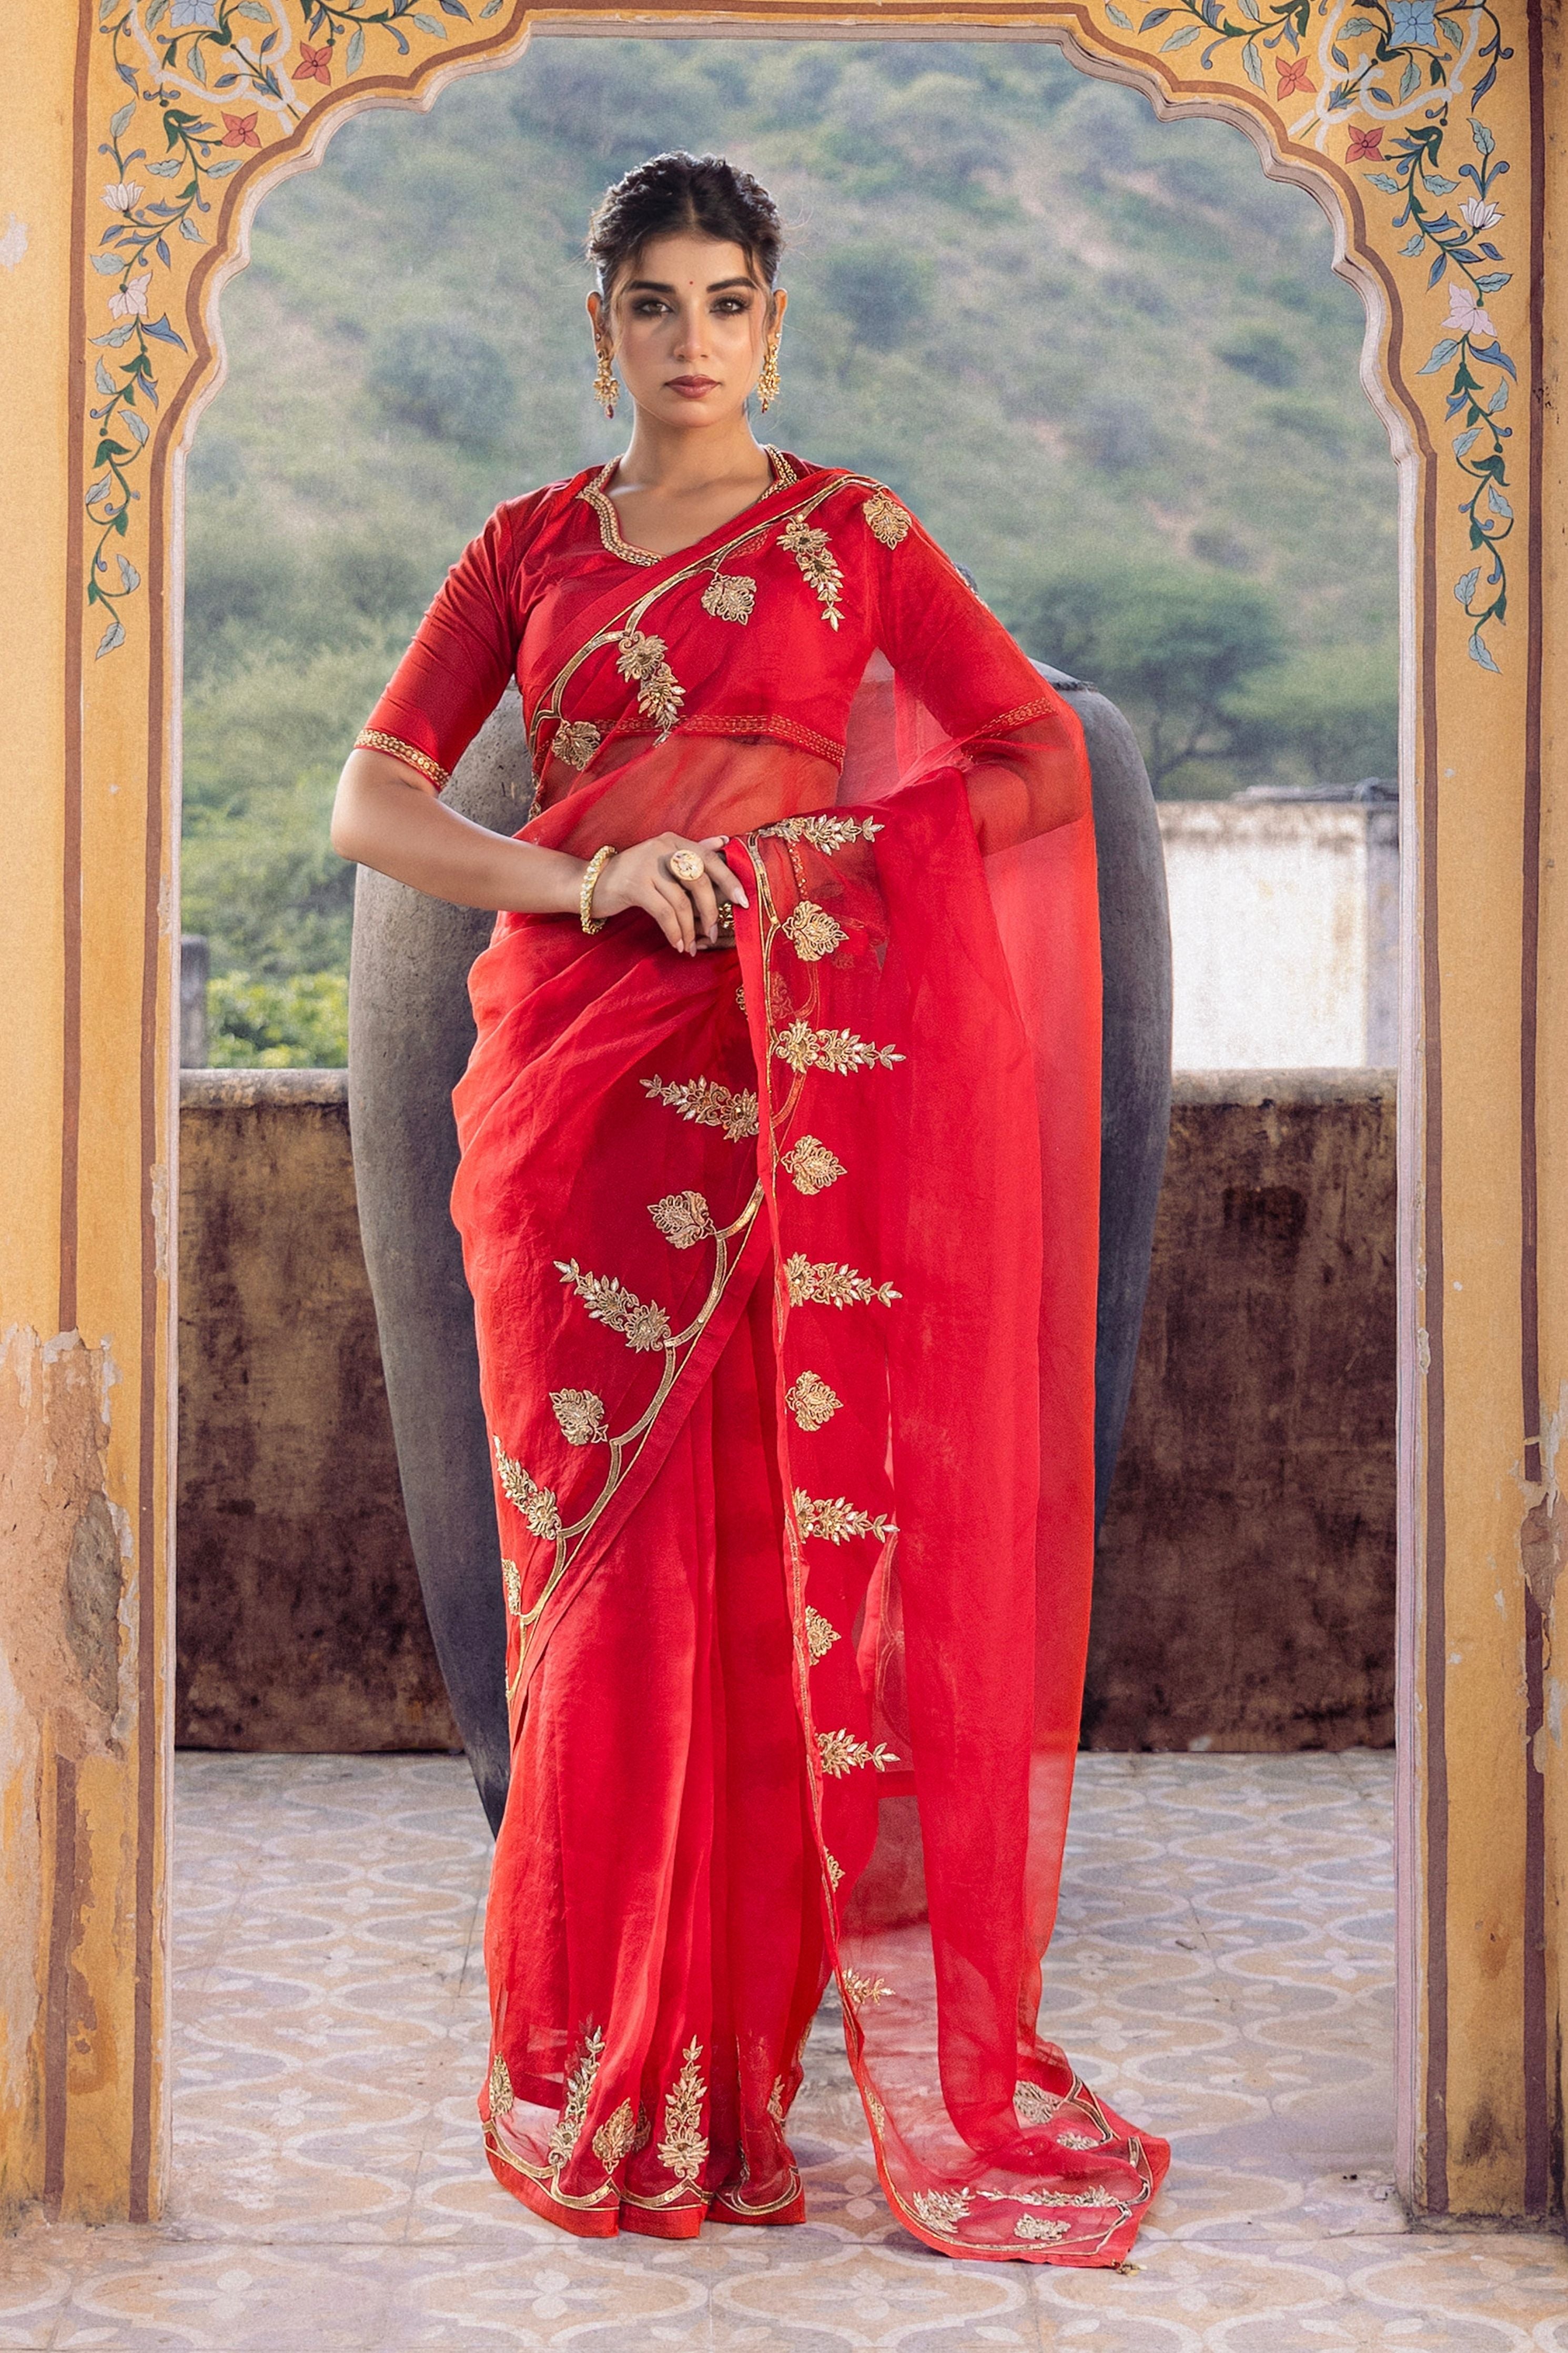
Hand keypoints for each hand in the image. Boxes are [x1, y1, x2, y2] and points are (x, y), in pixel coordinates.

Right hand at [589, 833, 748, 954]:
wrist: (590, 884)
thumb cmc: (632, 876)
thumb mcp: (662, 859)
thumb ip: (692, 852)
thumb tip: (724, 843)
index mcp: (673, 841)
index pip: (709, 859)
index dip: (729, 880)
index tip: (743, 902)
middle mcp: (661, 848)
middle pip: (699, 882)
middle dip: (710, 912)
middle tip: (714, 933)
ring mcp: (647, 866)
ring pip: (681, 902)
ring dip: (690, 929)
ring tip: (691, 946)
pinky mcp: (634, 886)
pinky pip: (664, 913)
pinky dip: (674, 931)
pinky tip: (677, 944)